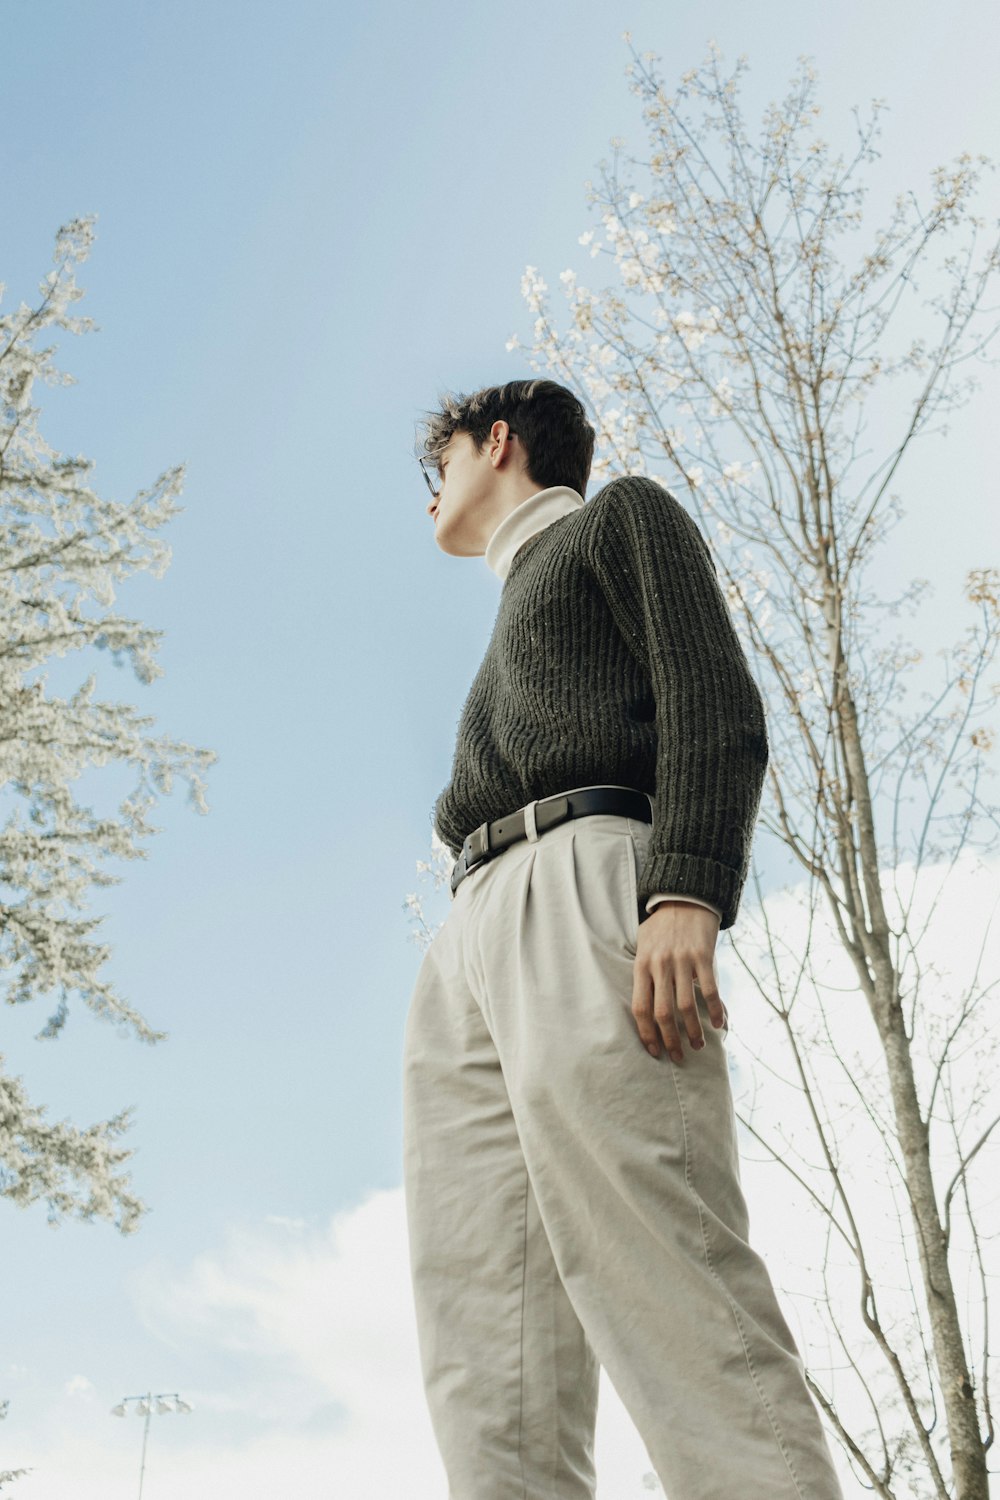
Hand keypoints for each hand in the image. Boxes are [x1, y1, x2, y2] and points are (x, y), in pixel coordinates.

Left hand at [631, 901, 726, 1062]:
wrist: (684, 898)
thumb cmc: (662, 929)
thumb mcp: (645, 948)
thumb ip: (649, 978)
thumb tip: (652, 1012)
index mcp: (642, 965)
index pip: (640, 1008)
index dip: (646, 1034)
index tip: (654, 1051)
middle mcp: (660, 964)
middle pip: (662, 1012)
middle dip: (670, 1039)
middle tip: (678, 1056)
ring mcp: (682, 960)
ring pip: (686, 1005)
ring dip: (693, 1030)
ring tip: (699, 1045)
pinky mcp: (702, 955)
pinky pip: (709, 989)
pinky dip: (714, 1010)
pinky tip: (719, 1024)